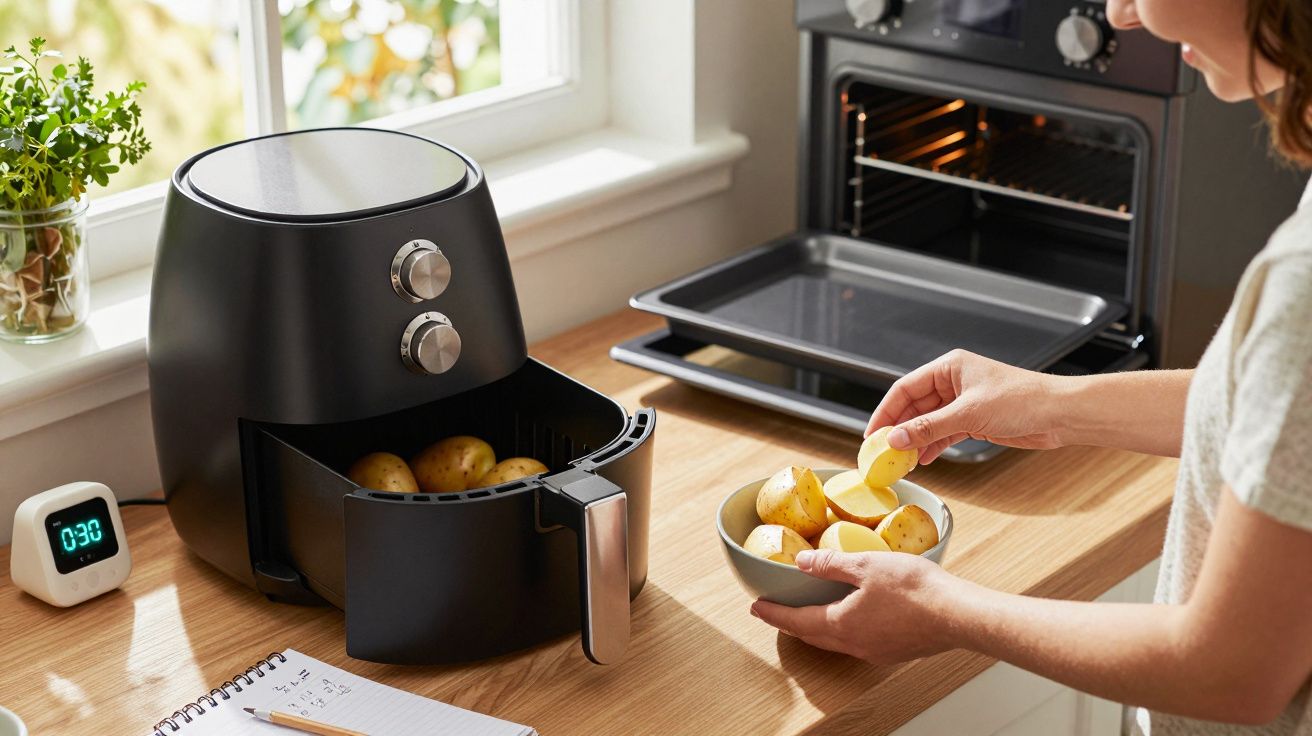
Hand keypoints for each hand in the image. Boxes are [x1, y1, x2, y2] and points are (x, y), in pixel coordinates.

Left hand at [750, 549, 954, 663]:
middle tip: (774, 613)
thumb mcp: (866, 565)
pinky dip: (842, 630)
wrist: (958, 615)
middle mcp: (855, 644)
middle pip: (813, 635)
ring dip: (816, 629)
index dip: (774, 614)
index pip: (797, 620)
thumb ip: (831, 564)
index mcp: (842, 624)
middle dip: (790, 623)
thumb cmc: (916, 589)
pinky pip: (857, 642)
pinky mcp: (894, 651)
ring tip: (807, 615)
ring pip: (835, 641)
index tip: (756, 608)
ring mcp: (876, 651)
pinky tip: (849, 619)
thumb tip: (802, 562)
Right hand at [866, 349, 1065, 463]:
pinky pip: (944, 433)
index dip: (886, 412)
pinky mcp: (975, 421)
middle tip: (882, 452)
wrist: (1060, 414)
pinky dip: (933, 446)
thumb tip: (897, 439)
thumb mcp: (969, 414)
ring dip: (915, 441)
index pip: (905, 388)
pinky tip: (924, 459)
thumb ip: (929, 428)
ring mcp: (963, 403)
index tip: (873, 434)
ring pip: (928, 423)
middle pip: (914, 407)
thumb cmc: (1024, 399)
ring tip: (902, 461)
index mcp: (949, 368)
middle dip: (899, 430)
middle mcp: (953, 383)